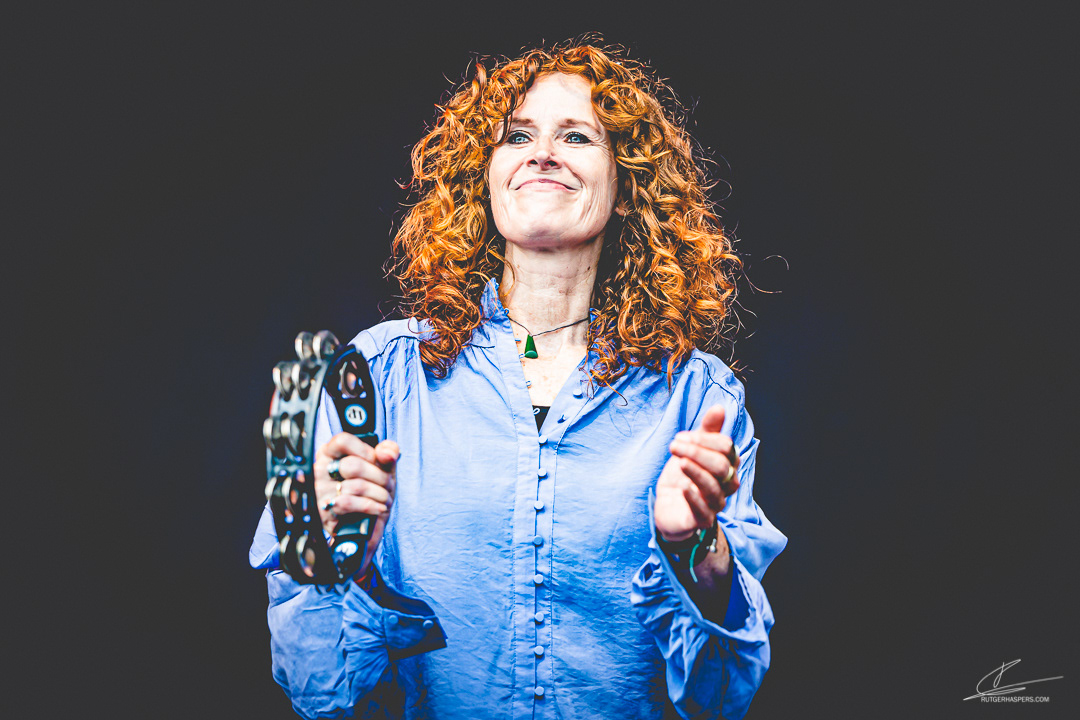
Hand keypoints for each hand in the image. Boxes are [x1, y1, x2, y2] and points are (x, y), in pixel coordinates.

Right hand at [314, 432, 398, 576]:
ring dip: (379, 494)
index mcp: (330, 454)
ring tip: (384, 499)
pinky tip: (378, 508)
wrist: (364, 529)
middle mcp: (320, 471)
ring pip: (354, 486)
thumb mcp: (383, 469)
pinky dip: (370, 506)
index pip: (342, 440)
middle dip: (379, 476)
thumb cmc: (370, 493)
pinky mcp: (323, 513)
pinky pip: (348, 504)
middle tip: (387, 485)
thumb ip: (388, 454)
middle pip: (352, 465)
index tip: (376, 460)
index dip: (365, 450)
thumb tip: (388, 451)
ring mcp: (319, 492)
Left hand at [654, 405, 739, 542]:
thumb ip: (706, 431)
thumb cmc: (684, 475)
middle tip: (674, 445)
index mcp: (726, 465)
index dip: (705, 439)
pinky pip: (703, 512)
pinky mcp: (701, 520)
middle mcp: (726, 485)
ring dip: (697, 472)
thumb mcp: (692, 449)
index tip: (681, 436)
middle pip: (721, 466)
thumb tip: (719, 407)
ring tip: (680, 461)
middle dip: (697, 452)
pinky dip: (694, 498)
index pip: (726, 448)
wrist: (670, 508)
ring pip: (714, 488)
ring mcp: (715, 504)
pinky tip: (682, 486)